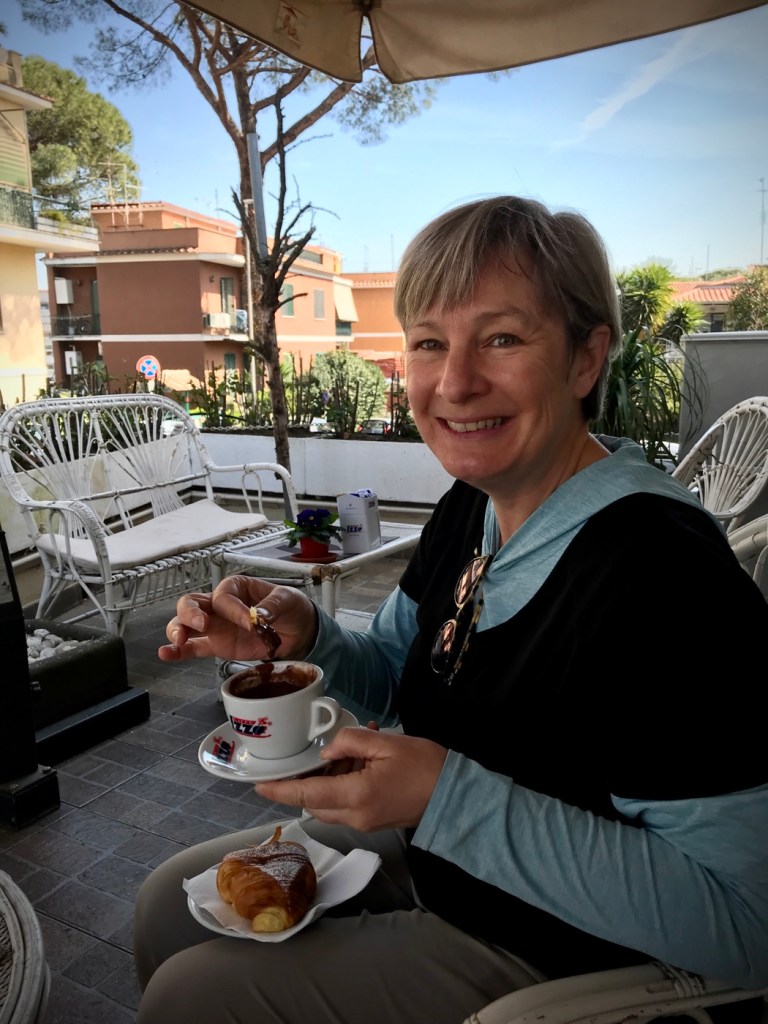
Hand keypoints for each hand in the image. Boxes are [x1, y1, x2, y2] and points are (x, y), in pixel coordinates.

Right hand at [157, 575, 317, 662]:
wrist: (298, 631)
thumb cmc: (290, 607)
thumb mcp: (287, 599)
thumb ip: (272, 606)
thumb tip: (259, 616)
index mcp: (235, 587)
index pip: (224, 596)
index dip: (233, 609)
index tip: (251, 623)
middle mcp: (220, 605)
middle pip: (191, 603)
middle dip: (191, 613)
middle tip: (202, 626)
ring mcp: (215, 626)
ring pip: (185, 624)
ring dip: (178, 630)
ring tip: (180, 640)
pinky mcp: (216, 645)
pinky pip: (193, 647)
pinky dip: (178, 651)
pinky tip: (166, 654)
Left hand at [255, 728, 447, 830]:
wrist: (455, 795)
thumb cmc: (425, 765)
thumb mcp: (386, 742)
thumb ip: (351, 742)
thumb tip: (326, 752)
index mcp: (356, 796)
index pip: (306, 795)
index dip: (280, 790)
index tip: (258, 784)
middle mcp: (355, 816)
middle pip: (313, 803)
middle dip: (304, 782)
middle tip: (308, 755)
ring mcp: (364, 822)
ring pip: (329, 805)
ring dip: (326, 781)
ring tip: (346, 751)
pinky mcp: (373, 821)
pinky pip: (345, 805)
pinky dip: (342, 785)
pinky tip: (360, 760)